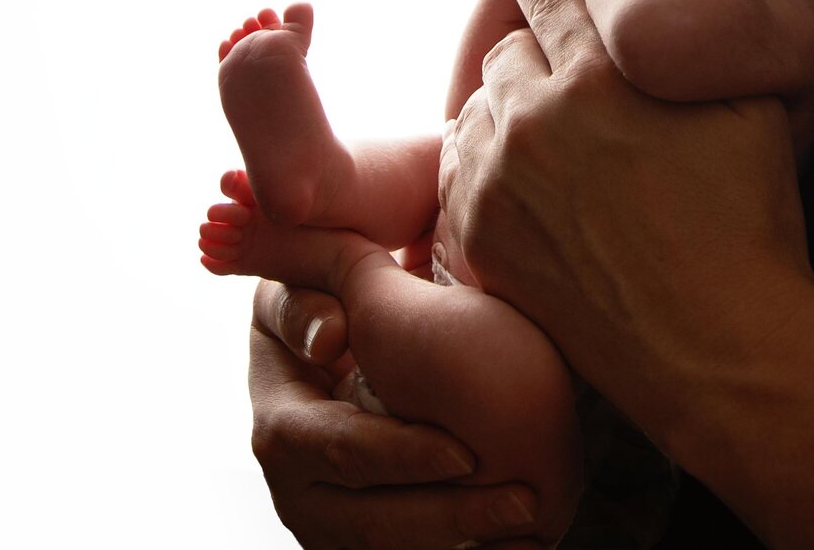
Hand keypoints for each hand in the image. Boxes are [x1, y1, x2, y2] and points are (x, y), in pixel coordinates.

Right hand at [249, 278, 548, 548]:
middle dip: (449, 516)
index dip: (401, 454)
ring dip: (464, 545)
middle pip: (370, 522)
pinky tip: (519, 548)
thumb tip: (331, 337)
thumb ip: (307, 299)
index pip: (339, 449)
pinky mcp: (361, 544)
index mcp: (280, 428)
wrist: (326, 358)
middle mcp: (297, 490)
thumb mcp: (299, 290)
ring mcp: (328, 526)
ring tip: (534, 533)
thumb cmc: (320, 309)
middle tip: (525, 501)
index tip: (467, 452)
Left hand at [438, 0, 813, 441]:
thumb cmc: (747, 227)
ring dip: (509, 112)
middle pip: (508, 52)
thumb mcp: (751, 109)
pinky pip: (462, 170)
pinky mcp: (479, 235)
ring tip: (553, 141)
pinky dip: (487, 165)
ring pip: (478, 110)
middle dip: (539, 59)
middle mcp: (535, 119)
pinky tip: (526, 182)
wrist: (715, 345)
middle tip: (572, 85)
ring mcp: (498, 181)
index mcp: (598, 75)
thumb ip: (701, 40)